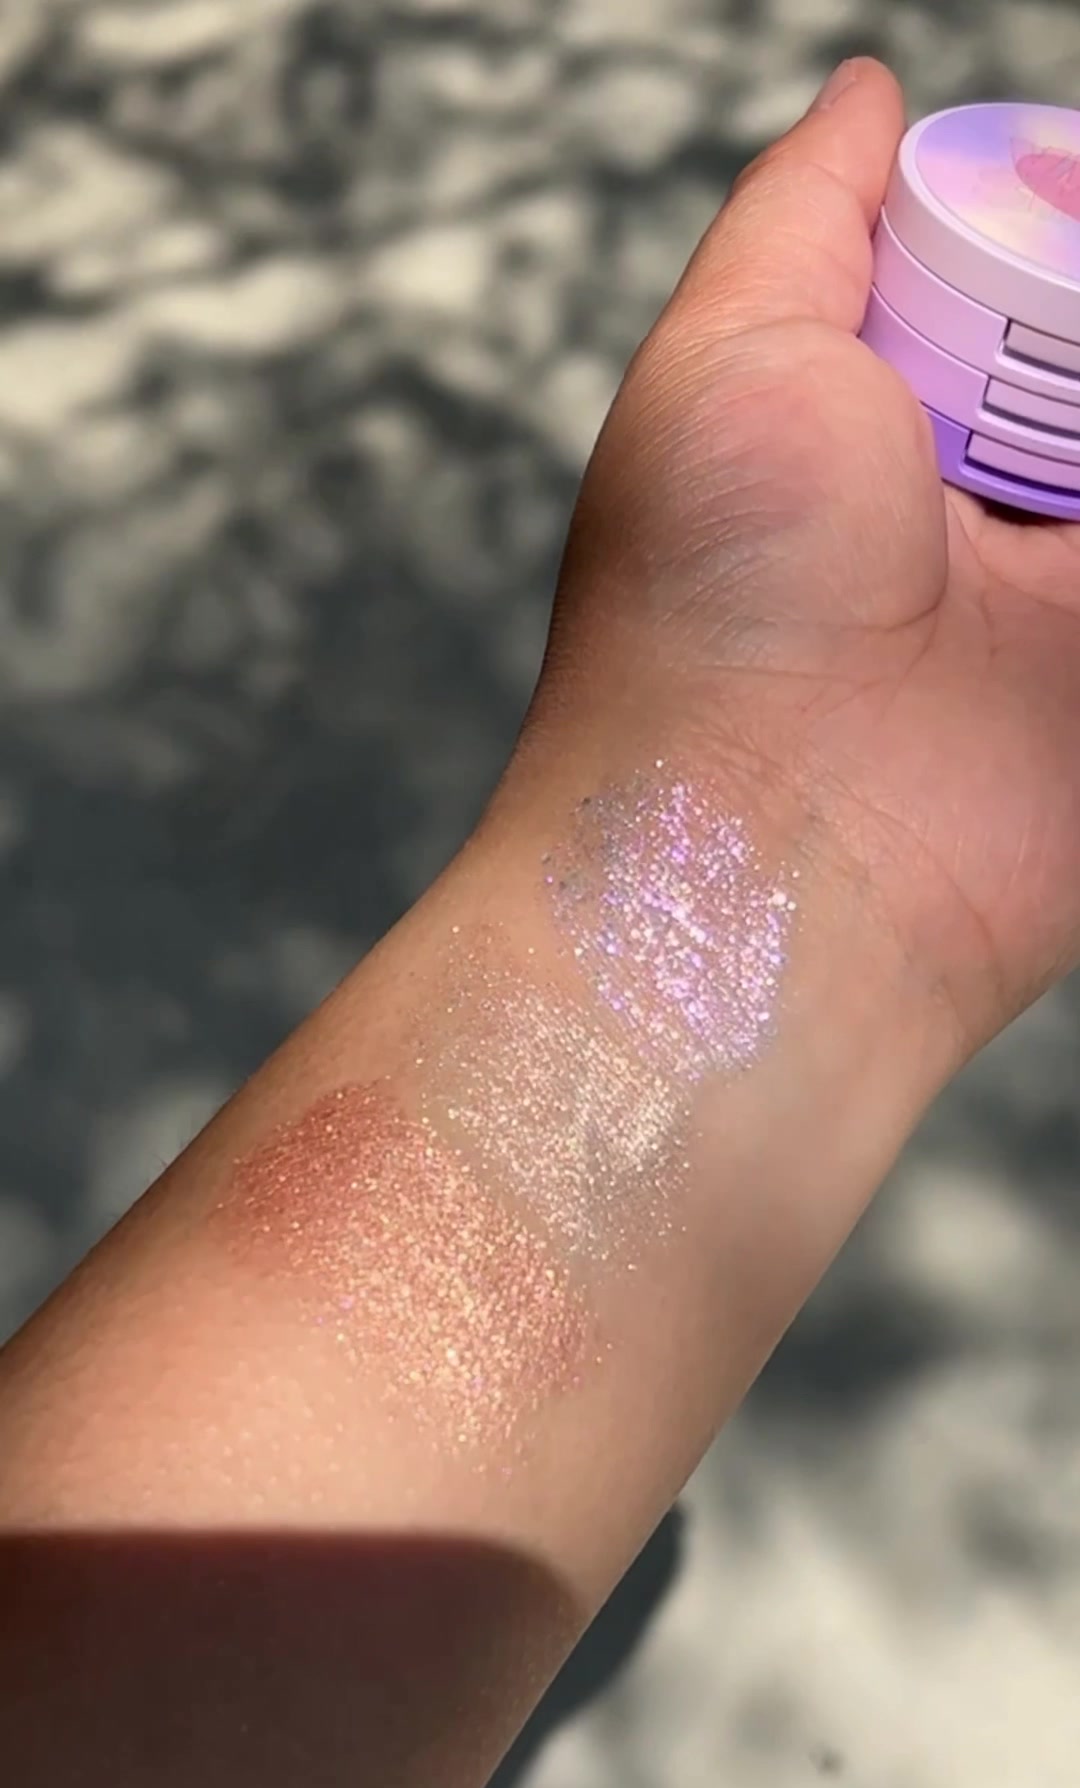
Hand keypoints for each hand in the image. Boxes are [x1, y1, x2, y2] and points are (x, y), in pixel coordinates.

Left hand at [537, 58, 1079, 1056]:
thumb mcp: (729, 354)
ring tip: (1054, 499)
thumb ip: (808, 216)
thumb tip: (864, 94)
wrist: (760, 856)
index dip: (1060, 241)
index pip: (1034, 276)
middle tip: (1052, 410)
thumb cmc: (705, 612)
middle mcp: (989, 509)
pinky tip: (1078, 550)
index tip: (1069, 241)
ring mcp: (1064, 609)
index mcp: (888, 419)